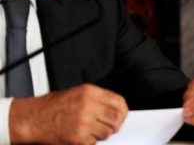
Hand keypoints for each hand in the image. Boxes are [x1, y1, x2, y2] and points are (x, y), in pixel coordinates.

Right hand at [9, 84, 127, 143]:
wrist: (32, 118)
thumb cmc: (53, 106)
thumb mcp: (78, 93)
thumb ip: (97, 99)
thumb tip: (114, 109)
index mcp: (90, 92)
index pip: (119, 103)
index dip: (122, 112)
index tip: (121, 116)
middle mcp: (89, 106)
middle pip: (116, 119)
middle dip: (114, 124)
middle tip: (107, 126)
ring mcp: (83, 123)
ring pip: (106, 132)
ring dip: (101, 134)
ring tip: (90, 130)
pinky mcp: (77, 138)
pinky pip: (94, 142)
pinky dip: (90, 141)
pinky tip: (81, 136)